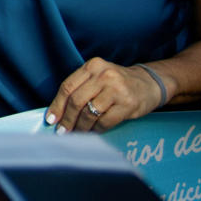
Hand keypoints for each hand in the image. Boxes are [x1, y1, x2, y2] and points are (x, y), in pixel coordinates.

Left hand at [45, 58, 166, 132]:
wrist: (149, 83)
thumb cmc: (117, 83)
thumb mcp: (98, 77)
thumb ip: (80, 88)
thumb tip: (58, 113)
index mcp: (92, 66)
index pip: (68, 87)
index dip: (57, 105)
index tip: (51, 120)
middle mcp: (104, 75)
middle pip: (76, 101)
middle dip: (67, 120)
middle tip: (62, 131)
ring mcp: (117, 89)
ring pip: (89, 113)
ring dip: (81, 127)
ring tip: (77, 133)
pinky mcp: (127, 104)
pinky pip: (105, 122)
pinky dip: (96, 130)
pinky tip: (93, 132)